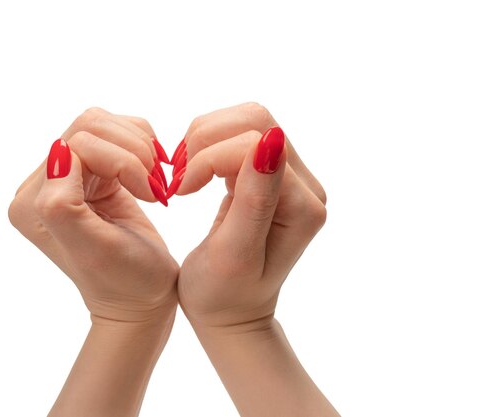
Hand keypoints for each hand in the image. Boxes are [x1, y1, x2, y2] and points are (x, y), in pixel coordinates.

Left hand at [9, 107, 176, 323]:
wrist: (144, 298)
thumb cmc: (126, 281)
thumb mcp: (93, 248)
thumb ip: (62, 204)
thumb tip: (59, 153)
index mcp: (33, 203)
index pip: (77, 143)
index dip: (122, 160)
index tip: (149, 195)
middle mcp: (43, 185)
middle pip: (90, 126)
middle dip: (133, 151)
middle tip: (155, 187)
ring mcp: (69, 177)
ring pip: (105, 124)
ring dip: (141, 148)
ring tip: (155, 185)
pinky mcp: (93, 173)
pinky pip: (118, 133)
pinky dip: (145, 149)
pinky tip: (153, 180)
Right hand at [174, 102, 326, 328]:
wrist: (229, 312)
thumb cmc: (223, 295)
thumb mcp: (234, 254)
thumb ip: (254, 199)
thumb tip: (271, 140)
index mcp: (302, 207)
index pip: (254, 144)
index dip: (207, 159)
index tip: (180, 191)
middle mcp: (306, 186)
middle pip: (256, 120)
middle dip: (205, 140)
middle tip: (179, 177)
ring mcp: (289, 177)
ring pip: (246, 120)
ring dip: (204, 139)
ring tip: (184, 176)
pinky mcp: (269, 174)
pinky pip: (239, 134)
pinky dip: (207, 146)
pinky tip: (194, 173)